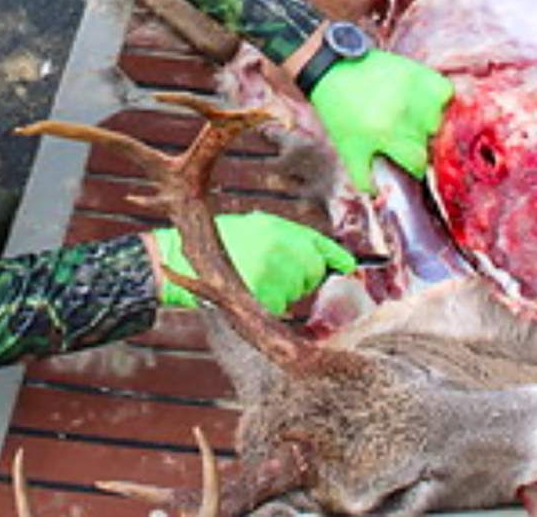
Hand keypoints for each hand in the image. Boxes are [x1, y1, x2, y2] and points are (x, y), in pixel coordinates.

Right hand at [150, 212, 354, 313]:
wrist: (185, 259)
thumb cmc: (224, 243)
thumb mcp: (260, 228)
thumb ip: (291, 240)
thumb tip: (330, 259)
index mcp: (281, 232)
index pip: (322, 247)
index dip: (338, 258)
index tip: (350, 267)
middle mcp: (282, 252)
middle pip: (313, 272)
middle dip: (303, 274)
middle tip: (275, 267)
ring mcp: (274, 277)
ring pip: (296, 292)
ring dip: (285, 289)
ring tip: (257, 274)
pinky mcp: (263, 299)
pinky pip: (279, 307)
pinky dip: (270, 304)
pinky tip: (252, 291)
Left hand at [311, 49, 453, 192]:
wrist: (333, 70)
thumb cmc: (340, 111)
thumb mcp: (348, 149)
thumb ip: (365, 178)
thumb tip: (381, 196)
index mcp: (387, 134)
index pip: (418, 163)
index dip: (415, 166)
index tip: (409, 161)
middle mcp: (406, 113)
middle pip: (432, 142)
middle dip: (423, 144)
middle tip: (407, 138)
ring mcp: (416, 91)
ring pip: (442, 119)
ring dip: (432, 123)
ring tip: (414, 119)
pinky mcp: (421, 72)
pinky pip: (446, 92)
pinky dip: (440, 99)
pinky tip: (425, 102)